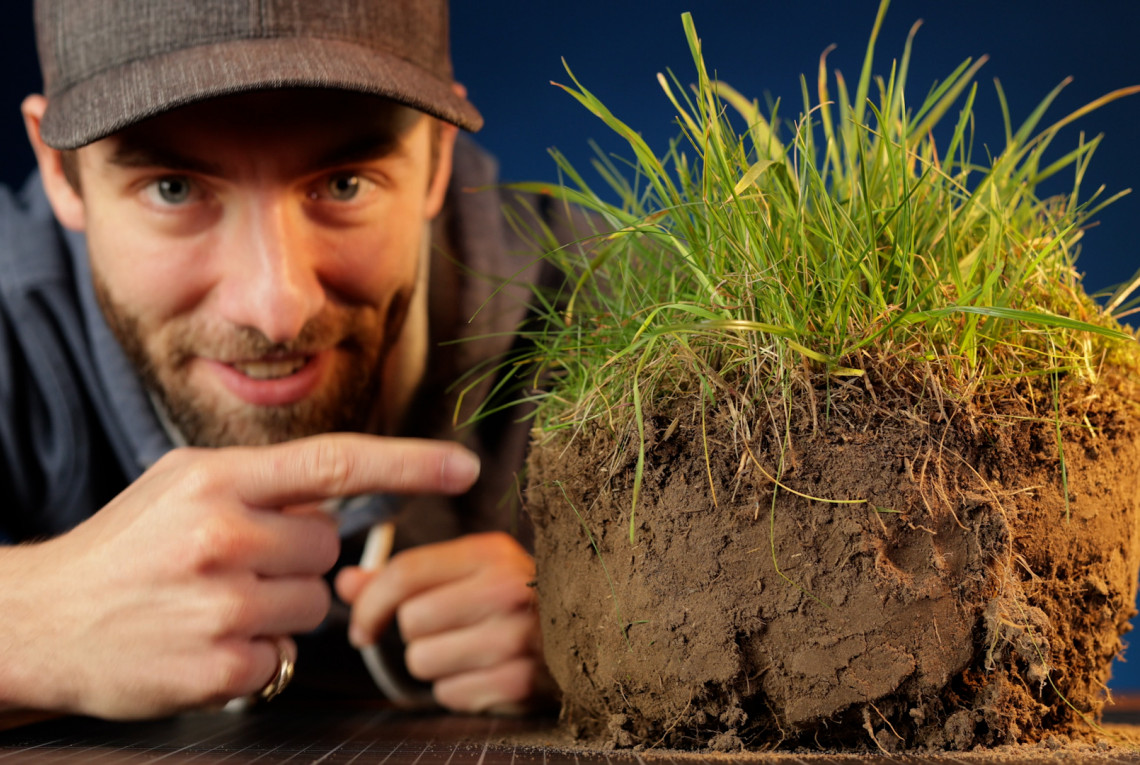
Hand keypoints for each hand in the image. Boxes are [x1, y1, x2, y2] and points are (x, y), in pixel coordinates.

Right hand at [0, 434, 478, 718]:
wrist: (43, 621)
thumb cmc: (126, 547)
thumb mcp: (182, 486)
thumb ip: (261, 481)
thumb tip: (338, 489)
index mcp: (217, 481)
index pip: (333, 462)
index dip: (408, 462)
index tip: (464, 464)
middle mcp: (222, 536)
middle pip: (328, 546)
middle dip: (297, 557)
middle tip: (235, 564)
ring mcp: (222, 605)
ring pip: (315, 603)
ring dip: (281, 608)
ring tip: (216, 602)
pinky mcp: (220, 666)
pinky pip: (284, 656)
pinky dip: (258, 654)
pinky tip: (206, 641)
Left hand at [336, 532, 551, 712]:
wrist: (583, 635)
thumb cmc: (512, 603)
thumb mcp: (465, 575)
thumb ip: (403, 578)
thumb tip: (345, 583)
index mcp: (490, 552)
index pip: (406, 573)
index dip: (371, 604)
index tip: (364, 626)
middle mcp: (508, 588)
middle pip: (411, 622)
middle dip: (416, 635)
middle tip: (446, 633)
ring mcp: (519, 636)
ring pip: (423, 661)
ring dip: (435, 665)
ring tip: (468, 652)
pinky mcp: (522, 681)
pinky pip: (449, 694)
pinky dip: (457, 690)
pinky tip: (484, 673)